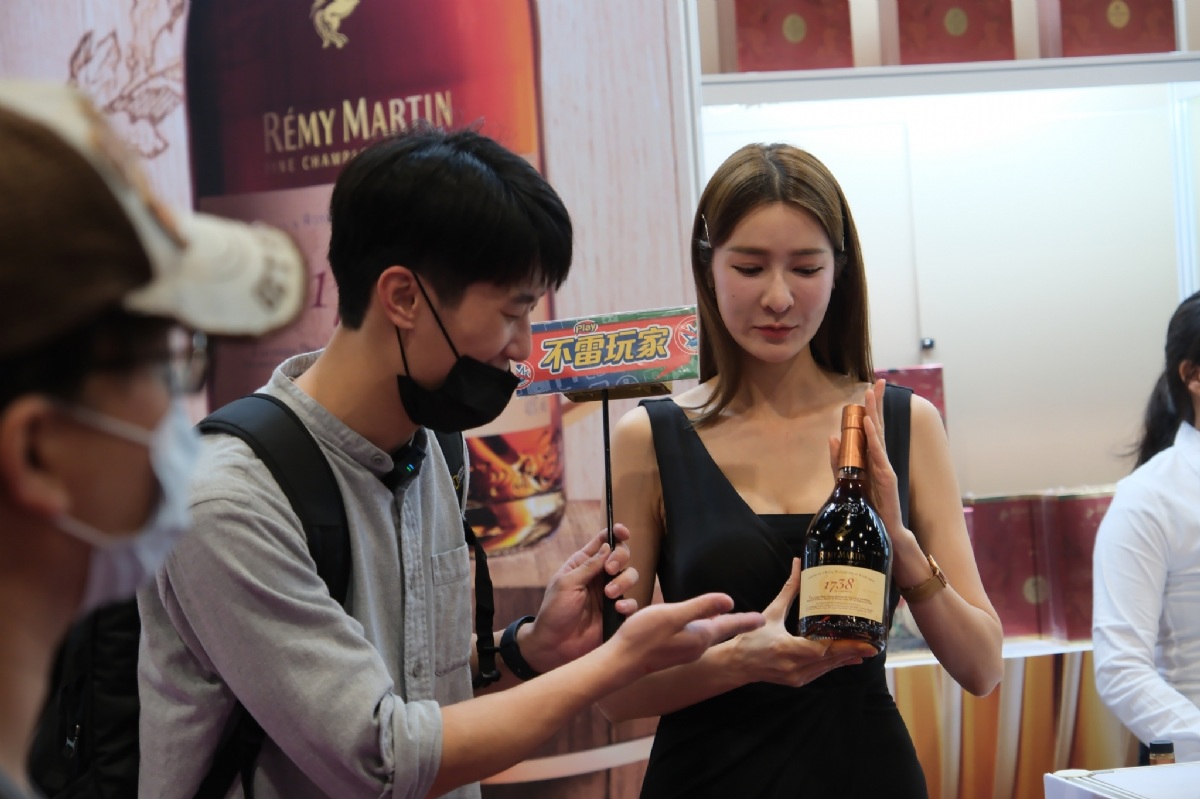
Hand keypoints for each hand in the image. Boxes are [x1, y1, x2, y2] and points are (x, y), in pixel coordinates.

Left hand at [519, 524, 639, 671]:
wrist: (554, 645)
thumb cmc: (554, 611)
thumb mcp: (567, 583)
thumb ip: (588, 565)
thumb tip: (607, 546)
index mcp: (583, 564)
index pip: (603, 542)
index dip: (615, 533)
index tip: (622, 532)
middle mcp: (599, 576)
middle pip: (622, 555)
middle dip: (620, 558)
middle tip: (609, 570)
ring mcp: (610, 594)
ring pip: (630, 576)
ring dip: (623, 581)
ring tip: (609, 595)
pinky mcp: (616, 613)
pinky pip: (633, 602)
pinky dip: (628, 603)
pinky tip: (617, 608)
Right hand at [610, 593, 764, 676]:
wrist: (622, 661)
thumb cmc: (644, 635)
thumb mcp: (673, 615)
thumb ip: (700, 607)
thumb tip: (729, 600)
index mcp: (700, 636)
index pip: (729, 625)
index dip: (746, 620)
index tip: (763, 620)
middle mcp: (696, 646)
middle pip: (721, 631)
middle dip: (736, 624)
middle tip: (753, 621)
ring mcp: (684, 651)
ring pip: (707, 635)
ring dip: (720, 626)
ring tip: (730, 620)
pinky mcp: (673, 652)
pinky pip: (695, 638)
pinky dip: (703, 629)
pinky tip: (699, 625)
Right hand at [730, 559, 872, 686]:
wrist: (737, 664)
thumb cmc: (751, 637)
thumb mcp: (771, 612)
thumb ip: (788, 590)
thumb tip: (798, 565)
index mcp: (785, 647)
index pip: (820, 650)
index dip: (843, 647)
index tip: (862, 643)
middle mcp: (793, 666)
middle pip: (829, 661)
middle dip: (852, 652)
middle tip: (873, 646)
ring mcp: (796, 677)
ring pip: (827, 668)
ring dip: (846, 659)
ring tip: (865, 649)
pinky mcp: (797, 681)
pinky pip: (820, 672)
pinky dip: (834, 664)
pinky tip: (847, 658)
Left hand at [827, 379, 917, 554]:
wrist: (886, 533)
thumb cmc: (870, 508)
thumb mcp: (848, 481)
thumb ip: (839, 461)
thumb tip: (832, 437)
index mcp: (872, 459)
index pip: (872, 429)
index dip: (871, 408)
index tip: (870, 387)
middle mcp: (881, 460)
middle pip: (879, 427)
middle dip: (877, 404)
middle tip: (876, 382)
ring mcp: (886, 468)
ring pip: (880, 436)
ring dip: (875, 414)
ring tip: (869, 395)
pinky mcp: (887, 479)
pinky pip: (879, 455)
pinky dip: (874, 438)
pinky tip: (870, 424)